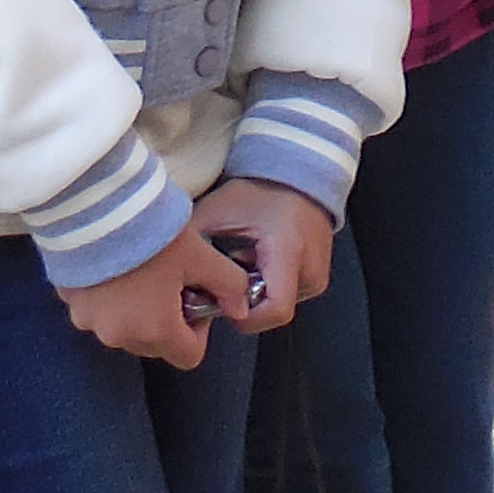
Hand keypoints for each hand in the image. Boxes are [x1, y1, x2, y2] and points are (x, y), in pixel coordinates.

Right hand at [61, 223, 254, 368]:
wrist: (94, 206)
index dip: (199, 332)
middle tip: (172, 282)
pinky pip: (96, 310)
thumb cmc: (152, 234)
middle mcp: (117, 336)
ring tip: (142, 271)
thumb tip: (240, 309)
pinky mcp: (68, 300)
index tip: (196, 298)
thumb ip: (229, 286)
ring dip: (136, 311)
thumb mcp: (202, 256)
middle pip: (154, 344)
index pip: (188, 357)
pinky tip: (115, 265)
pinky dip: (109, 298)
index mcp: (154, 331)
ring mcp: (87, 320)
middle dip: (167, 321)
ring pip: (124, 328)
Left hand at [192, 180, 333, 333]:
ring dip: (255, 295)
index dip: (244, 316)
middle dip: (243, 302)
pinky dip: (267, 287)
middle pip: (271, 313)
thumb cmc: (259, 191)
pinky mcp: (317, 279)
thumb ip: (196, 248)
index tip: (223, 300)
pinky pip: (287, 297)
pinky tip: (257, 263)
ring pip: (278, 308)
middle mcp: (310, 270)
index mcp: (288, 252)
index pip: (275, 311)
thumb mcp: (217, 213)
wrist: (297, 177)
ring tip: (242, 264)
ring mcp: (317, 277)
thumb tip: (175, 278)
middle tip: (225, 278)